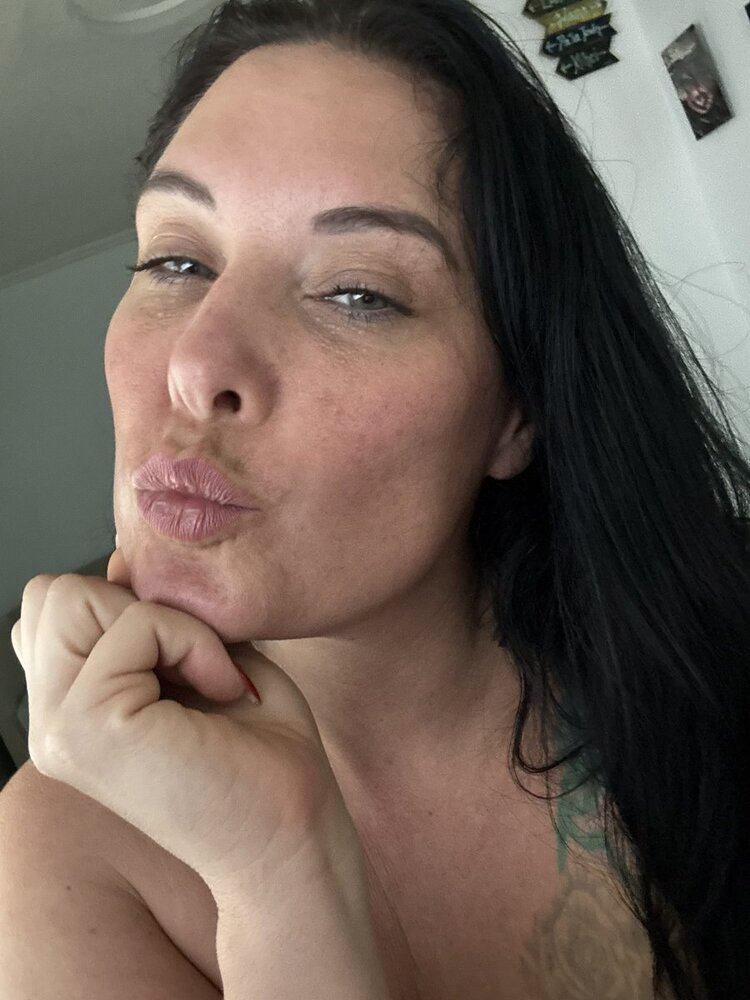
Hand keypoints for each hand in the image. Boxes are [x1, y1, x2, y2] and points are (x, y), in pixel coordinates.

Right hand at [9, 549, 363, 906]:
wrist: (291, 831)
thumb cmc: (259, 750)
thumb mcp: (195, 659)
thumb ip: (144, 616)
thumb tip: (120, 559)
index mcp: (69, 708)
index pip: (53, 603)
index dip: (128, 606)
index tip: (187, 659)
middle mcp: (49, 724)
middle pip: (50, 593)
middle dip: (136, 608)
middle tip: (192, 667)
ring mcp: (59, 732)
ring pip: (71, 597)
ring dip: (162, 622)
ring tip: (203, 679)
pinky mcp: (88, 732)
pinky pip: (135, 625)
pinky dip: (192, 642)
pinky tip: (219, 692)